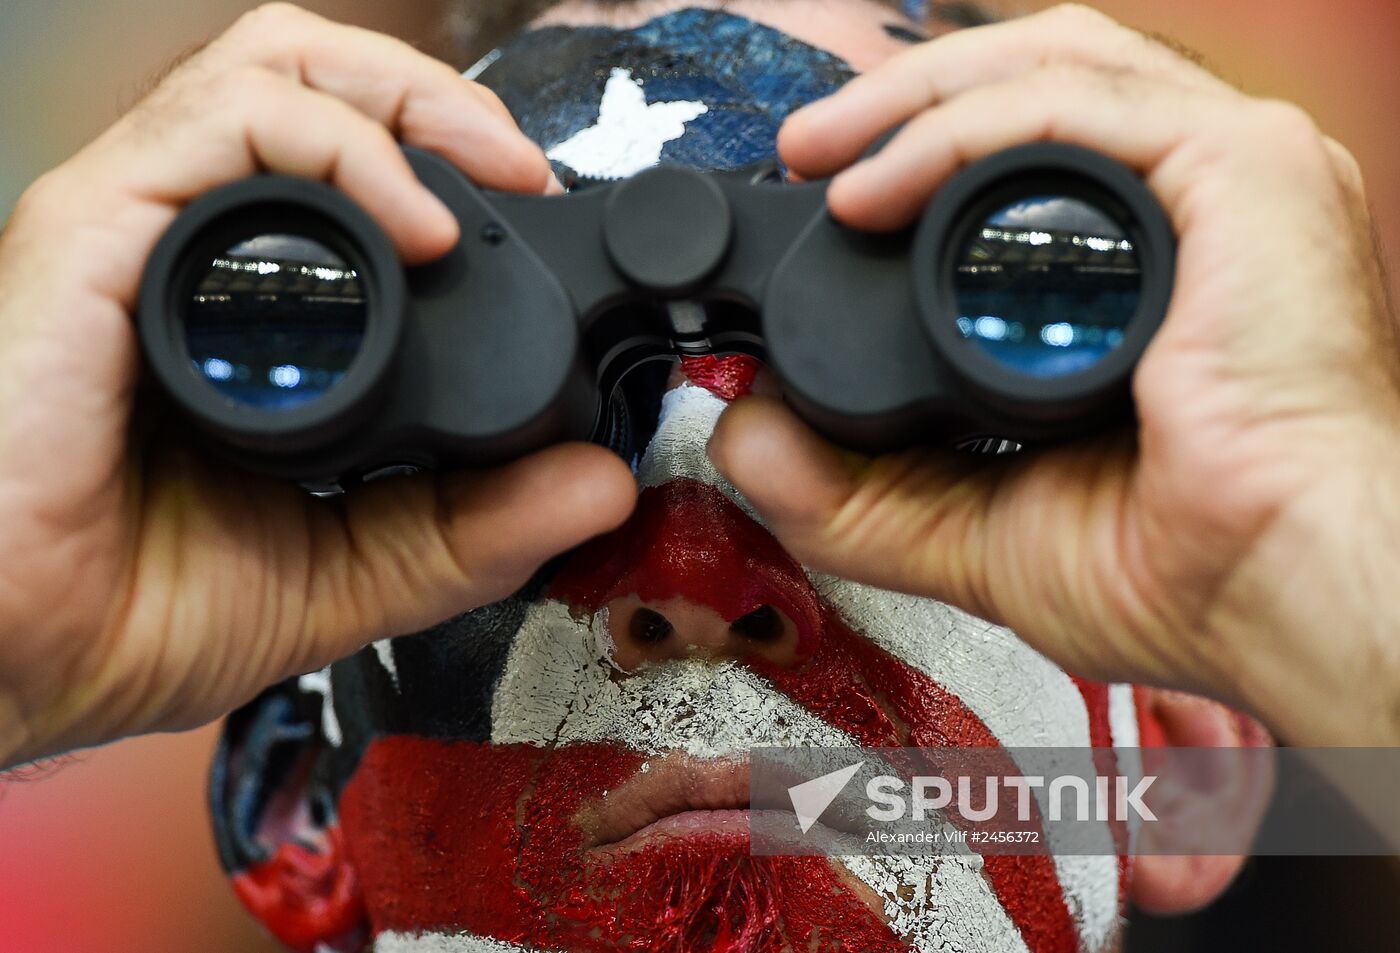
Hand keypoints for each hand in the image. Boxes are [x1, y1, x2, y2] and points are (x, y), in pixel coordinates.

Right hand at [0, 3, 634, 767]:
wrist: (17, 665)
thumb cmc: (140, 611)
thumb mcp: (354, 568)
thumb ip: (475, 529)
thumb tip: (600, 485)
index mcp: (246, 298)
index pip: (346, 160)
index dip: (450, 156)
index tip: (538, 210)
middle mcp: (189, 244)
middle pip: (314, 83)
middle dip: (436, 100)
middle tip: (522, 168)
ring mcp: (135, 228)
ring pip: (272, 72)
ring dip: (403, 101)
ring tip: (489, 173)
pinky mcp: (92, 239)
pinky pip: (222, 128)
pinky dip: (341, 151)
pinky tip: (417, 224)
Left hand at [710, 4, 1399, 745]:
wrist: (1285, 597)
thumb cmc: (1183, 568)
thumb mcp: (975, 526)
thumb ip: (855, 491)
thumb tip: (746, 441)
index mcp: (1153, 265)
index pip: (1030, 158)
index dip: (922, 156)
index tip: (828, 203)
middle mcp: (1196, 202)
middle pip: (1036, 85)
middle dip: (904, 105)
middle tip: (808, 155)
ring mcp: (1227, 173)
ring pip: (1049, 68)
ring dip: (914, 99)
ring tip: (823, 154)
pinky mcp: (1244, 170)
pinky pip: (1069, 111)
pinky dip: (955, 135)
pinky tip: (876, 187)